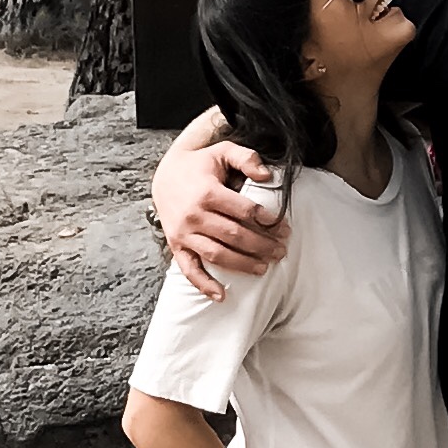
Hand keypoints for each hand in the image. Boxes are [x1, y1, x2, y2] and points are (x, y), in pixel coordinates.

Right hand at [153, 134, 279, 299]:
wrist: (164, 176)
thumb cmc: (199, 166)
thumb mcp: (222, 151)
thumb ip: (246, 158)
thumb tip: (267, 176)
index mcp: (207, 192)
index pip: (243, 211)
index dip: (267, 219)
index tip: (283, 226)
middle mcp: (194, 215)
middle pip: (234, 235)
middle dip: (262, 245)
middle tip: (281, 250)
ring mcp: (184, 234)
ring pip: (217, 255)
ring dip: (243, 265)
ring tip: (265, 268)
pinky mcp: (177, 246)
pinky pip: (190, 270)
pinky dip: (204, 285)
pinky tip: (221, 296)